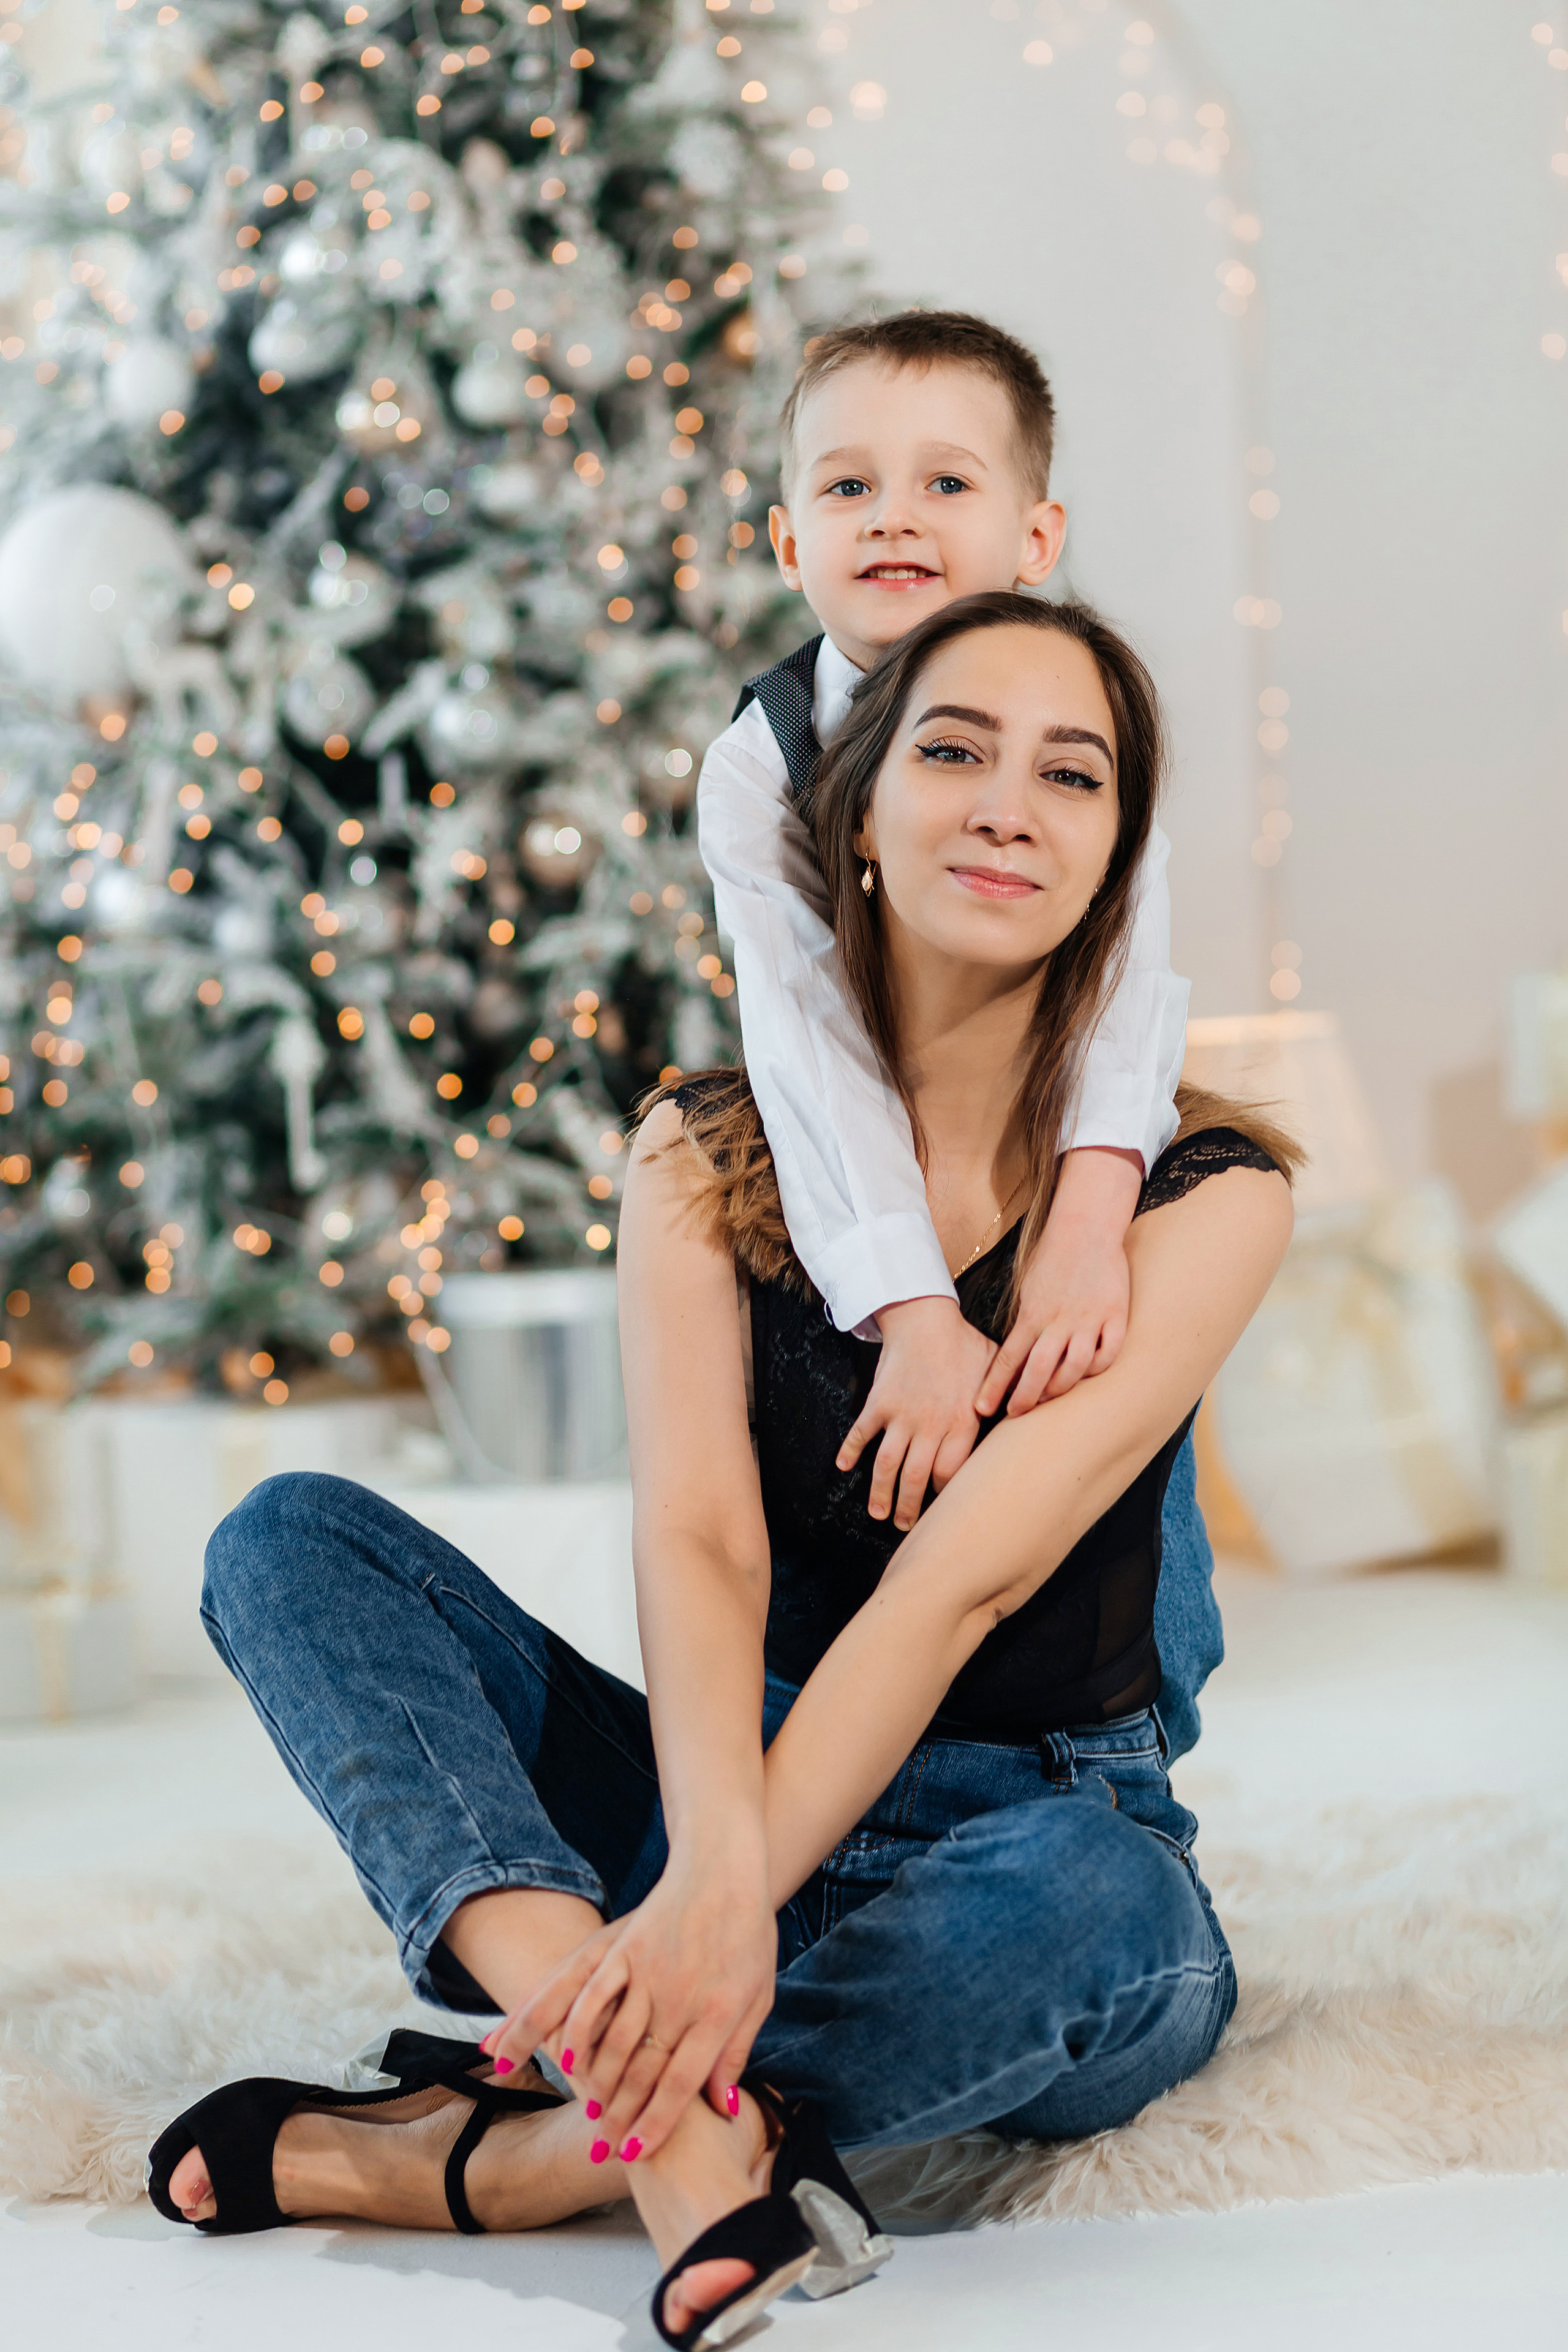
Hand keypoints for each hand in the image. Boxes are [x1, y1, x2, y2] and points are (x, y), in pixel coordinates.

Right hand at [481, 1843, 775, 2163]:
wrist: (726, 1867)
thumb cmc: (749, 1935)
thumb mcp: (758, 1995)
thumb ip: (735, 2052)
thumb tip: (722, 2107)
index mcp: (719, 2013)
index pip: (681, 2082)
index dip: (656, 2122)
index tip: (634, 2153)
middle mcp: (683, 1997)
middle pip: (644, 2070)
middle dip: (622, 2115)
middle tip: (604, 2148)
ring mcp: (651, 1971)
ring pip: (614, 2040)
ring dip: (597, 2083)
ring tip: (587, 2113)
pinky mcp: (626, 1946)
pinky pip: (593, 1994)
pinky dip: (576, 2028)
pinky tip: (564, 2056)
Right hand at [837, 1295, 997, 1531]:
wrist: (925, 1317)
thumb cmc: (964, 1343)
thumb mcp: (995, 1370)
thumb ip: (1007, 1396)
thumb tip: (1032, 1411)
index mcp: (962, 1422)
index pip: (951, 1474)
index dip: (945, 1495)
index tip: (943, 1507)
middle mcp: (931, 1425)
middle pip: (917, 1478)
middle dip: (910, 1508)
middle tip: (905, 1526)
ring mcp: (902, 1416)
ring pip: (888, 1465)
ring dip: (881, 1493)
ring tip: (878, 1513)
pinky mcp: (879, 1403)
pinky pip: (861, 1433)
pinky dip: (850, 1451)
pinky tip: (843, 1467)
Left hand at [975, 1147, 1141, 1417]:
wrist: (1085, 1226)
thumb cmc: (1052, 1260)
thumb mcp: (1028, 1291)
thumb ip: (1024, 1325)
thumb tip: (1013, 1361)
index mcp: (1032, 1313)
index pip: (1008, 1358)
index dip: (995, 1386)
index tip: (982, 1408)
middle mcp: (1059, 1319)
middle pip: (1039, 1369)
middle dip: (1025, 1397)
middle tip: (1015, 1415)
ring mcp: (1089, 1318)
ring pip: (1075, 1367)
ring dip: (1060, 1388)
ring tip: (1050, 1398)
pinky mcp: (1116, 1314)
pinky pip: (1109, 1353)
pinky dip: (1098, 1368)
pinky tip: (1088, 1374)